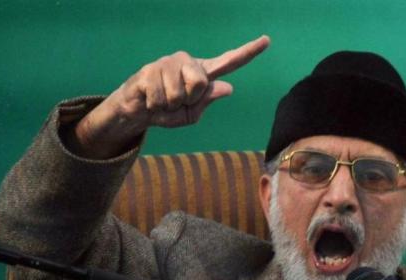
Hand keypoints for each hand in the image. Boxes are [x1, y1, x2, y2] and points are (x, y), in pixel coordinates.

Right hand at [69, 35, 270, 158]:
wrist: (138, 112)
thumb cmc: (168, 111)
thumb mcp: (191, 114)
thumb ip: (208, 101)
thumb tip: (228, 87)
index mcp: (204, 73)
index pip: (230, 61)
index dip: (248, 52)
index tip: (267, 40)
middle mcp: (188, 62)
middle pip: (201, 83)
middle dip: (189, 100)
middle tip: (177, 102)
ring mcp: (168, 63)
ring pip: (179, 92)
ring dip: (169, 105)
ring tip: (162, 101)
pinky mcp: (150, 69)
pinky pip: (160, 96)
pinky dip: (155, 106)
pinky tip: (150, 99)